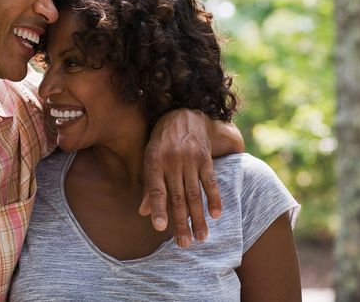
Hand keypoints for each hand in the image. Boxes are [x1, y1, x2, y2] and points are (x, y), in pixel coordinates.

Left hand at [139, 109, 222, 248]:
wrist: (184, 114)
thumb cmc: (162, 141)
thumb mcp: (149, 157)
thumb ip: (149, 186)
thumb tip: (144, 213)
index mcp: (154, 161)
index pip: (156, 189)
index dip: (158, 208)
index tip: (160, 228)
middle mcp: (172, 161)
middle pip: (177, 197)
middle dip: (181, 222)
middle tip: (185, 244)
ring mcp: (190, 160)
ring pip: (195, 194)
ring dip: (198, 217)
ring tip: (201, 237)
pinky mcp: (205, 158)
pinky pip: (210, 181)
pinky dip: (214, 199)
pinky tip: (216, 215)